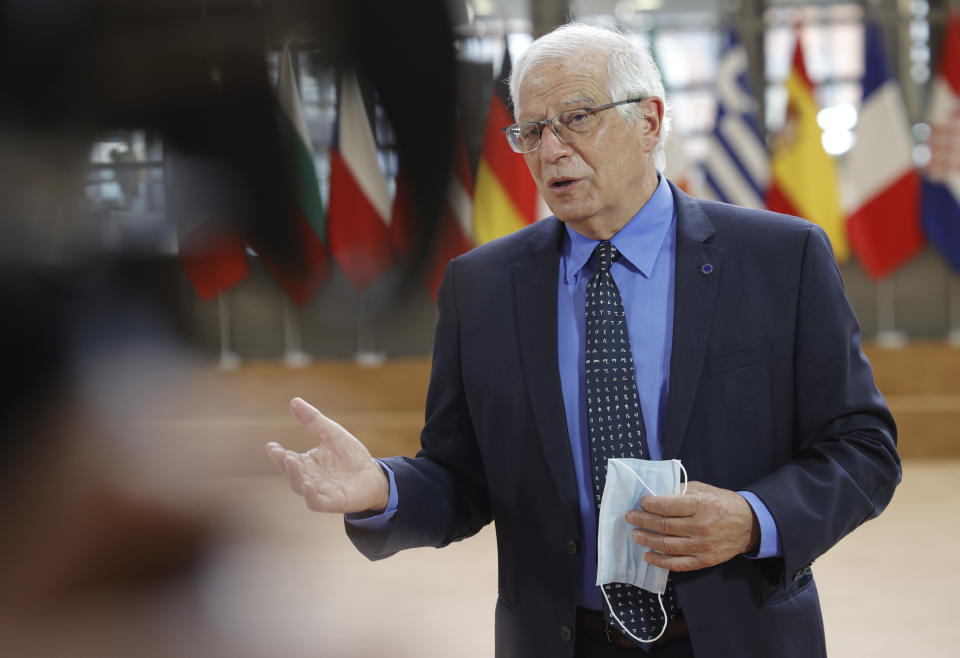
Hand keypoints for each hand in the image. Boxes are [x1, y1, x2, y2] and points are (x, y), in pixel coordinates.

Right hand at [265, 397, 388, 514]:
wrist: (374, 475)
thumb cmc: (351, 456)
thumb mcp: (332, 433)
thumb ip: (313, 420)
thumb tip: (294, 401)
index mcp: (307, 462)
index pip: (287, 459)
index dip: (277, 454)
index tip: (271, 446)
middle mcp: (309, 477)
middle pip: (291, 473)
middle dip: (284, 464)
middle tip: (281, 453)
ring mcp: (320, 491)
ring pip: (299, 487)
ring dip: (294, 476)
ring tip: (292, 462)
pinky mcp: (332, 502)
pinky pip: (316, 503)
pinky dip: (310, 496)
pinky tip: (308, 485)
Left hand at [625, 481, 760, 571]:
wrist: (750, 525)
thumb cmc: (724, 503)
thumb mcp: (705, 489)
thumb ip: (682, 490)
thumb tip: (658, 491)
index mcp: (701, 505)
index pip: (668, 506)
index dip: (650, 504)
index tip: (641, 502)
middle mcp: (701, 526)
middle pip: (664, 525)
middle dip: (642, 520)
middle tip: (630, 517)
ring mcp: (702, 546)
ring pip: (667, 545)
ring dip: (647, 540)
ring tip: (635, 534)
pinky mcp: (704, 560)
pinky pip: (678, 563)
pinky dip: (660, 561)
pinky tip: (648, 556)